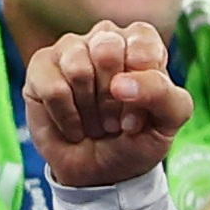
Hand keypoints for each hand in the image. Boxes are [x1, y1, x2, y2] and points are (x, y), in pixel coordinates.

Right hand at [25, 23, 190, 190]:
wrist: (101, 172)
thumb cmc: (137, 138)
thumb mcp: (168, 121)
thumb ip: (162, 94)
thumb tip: (120, 84)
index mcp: (142, 41)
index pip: (143, 47)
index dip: (142, 89)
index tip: (138, 115)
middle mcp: (105, 37)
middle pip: (107, 51)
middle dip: (112, 99)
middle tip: (114, 120)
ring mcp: (70, 49)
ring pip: (78, 70)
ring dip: (89, 110)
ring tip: (95, 122)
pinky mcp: (41, 67)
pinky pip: (53, 88)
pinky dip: (67, 117)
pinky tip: (74, 125)